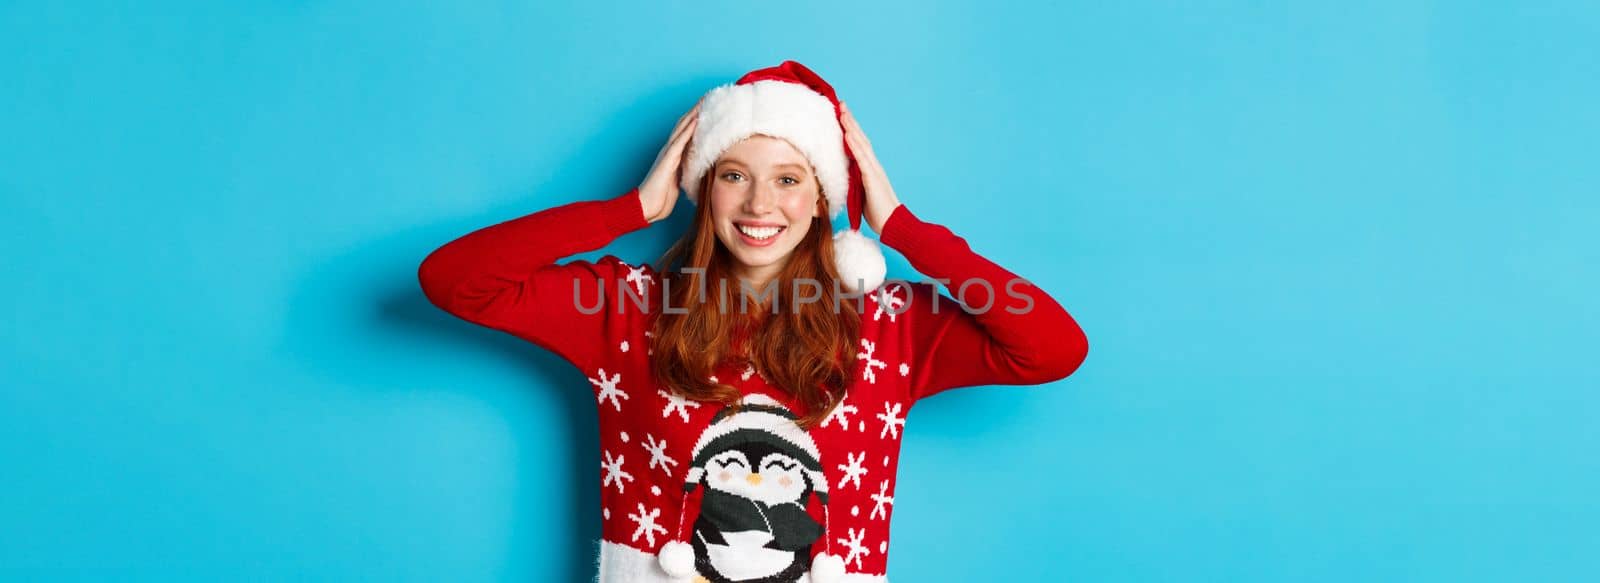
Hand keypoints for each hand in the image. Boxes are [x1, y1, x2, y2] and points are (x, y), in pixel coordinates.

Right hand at [638, 97, 702, 223]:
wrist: (645, 207)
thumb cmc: (660, 198)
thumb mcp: (679, 183)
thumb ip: (687, 173)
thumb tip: (699, 172)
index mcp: (674, 156)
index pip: (687, 133)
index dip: (697, 120)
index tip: (709, 109)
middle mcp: (670, 151)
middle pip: (685, 126)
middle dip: (696, 111)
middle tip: (708, 97)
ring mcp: (668, 154)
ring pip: (682, 129)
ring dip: (693, 114)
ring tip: (704, 102)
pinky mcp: (667, 160)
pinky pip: (679, 141)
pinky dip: (688, 129)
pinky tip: (696, 119)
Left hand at [839, 101, 902, 233]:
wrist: (892, 224)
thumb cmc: (878, 212)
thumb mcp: (861, 194)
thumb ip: (853, 183)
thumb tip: (842, 179)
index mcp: (869, 169)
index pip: (858, 145)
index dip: (850, 130)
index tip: (841, 115)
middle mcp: (872, 166)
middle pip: (860, 138)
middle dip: (850, 121)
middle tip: (841, 105)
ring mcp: (873, 170)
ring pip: (861, 144)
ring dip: (851, 127)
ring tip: (842, 112)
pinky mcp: (872, 178)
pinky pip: (862, 158)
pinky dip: (854, 145)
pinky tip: (847, 134)